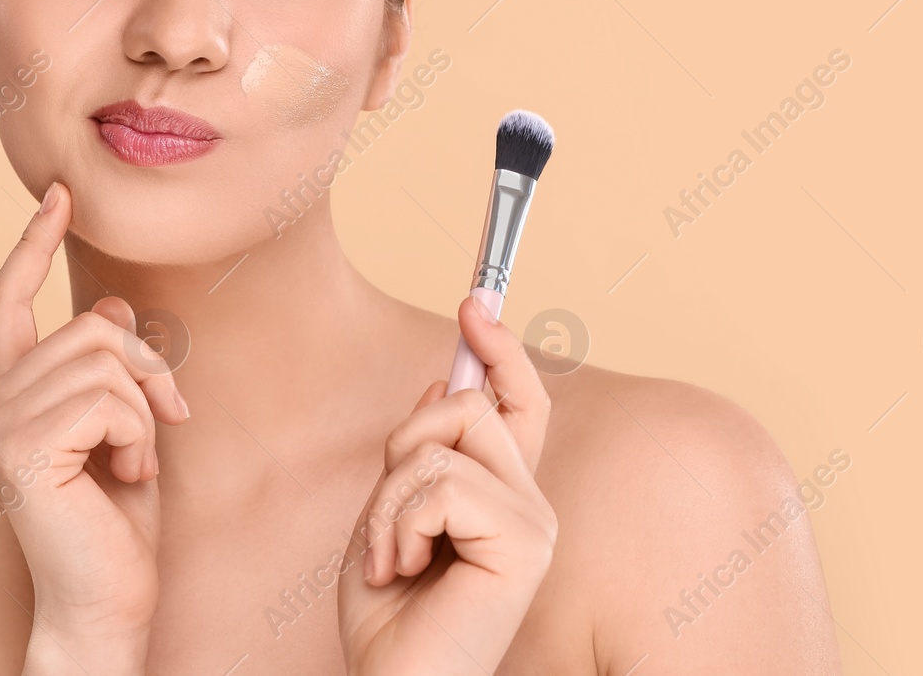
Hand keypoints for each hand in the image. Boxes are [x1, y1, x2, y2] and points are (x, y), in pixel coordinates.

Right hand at [0, 181, 189, 674]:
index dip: (32, 244)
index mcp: (12, 391)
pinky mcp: (19, 446)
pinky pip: (110, 399)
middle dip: (150, 371)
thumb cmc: (118, 517)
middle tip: (163, 425)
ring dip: (145, 412)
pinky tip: (124, 476)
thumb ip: (109, 367)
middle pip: (93, 327)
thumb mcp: (126, 424)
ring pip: (106, 359)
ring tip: (132, 461)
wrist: (108, 597)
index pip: (9, 300)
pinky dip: (139, 436)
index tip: (58, 195)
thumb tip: (109, 308)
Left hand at [337, 294, 557, 675]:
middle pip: (469, 404)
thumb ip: (422, 454)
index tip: (475, 302)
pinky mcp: (525, 542)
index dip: (501, 348)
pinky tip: (399, 572)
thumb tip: (445, 376)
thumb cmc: (389, 619)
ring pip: (445, 441)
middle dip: (405, 446)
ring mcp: (534, 522)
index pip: (518, 403)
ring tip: (389, 558)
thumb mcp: (391, 512)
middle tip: (388, 520)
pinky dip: (397, 526)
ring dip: (390, 499)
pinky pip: (441, 484)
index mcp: (504, 496)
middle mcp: (531, 504)